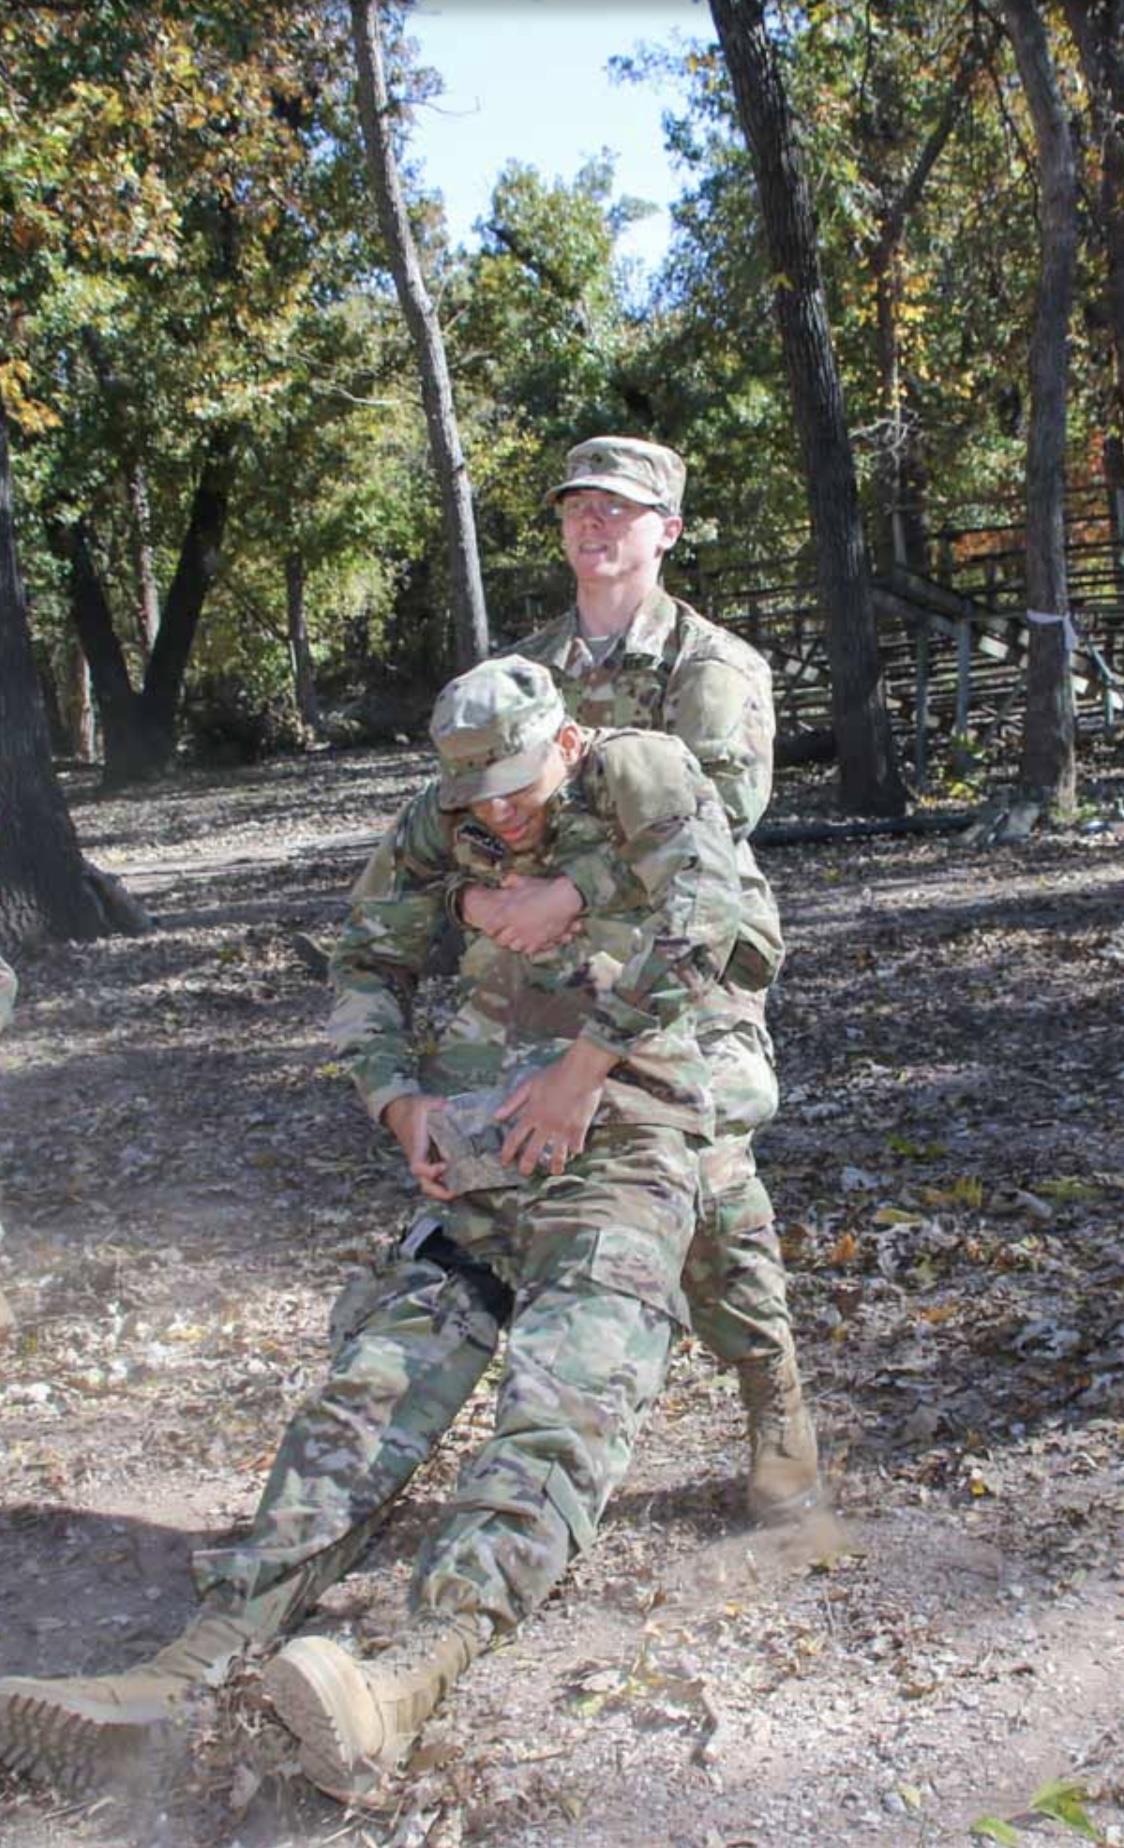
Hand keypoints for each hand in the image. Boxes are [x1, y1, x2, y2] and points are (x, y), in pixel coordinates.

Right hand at [382, 1094, 454, 1200]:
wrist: (399, 1109)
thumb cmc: (412, 1108)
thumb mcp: (424, 1102)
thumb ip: (438, 1104)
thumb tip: (452, 1108)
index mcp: (416, 1147)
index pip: (418, 1167)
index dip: (430, 1171)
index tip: (444, 1165)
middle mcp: (419, 1158)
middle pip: (425, 1185)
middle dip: (440, 1193)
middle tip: (458, 1192)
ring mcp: (424, 1162)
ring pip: (430, 1185)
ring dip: (445, 1191)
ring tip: (464, 1190)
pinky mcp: (429, 1161)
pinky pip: (436, 1179)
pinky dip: (447, 1184)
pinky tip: (463, 1181)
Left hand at [461, 874, 583, 953]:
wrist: (565, 899)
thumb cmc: (545, 889)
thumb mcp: (526, 881)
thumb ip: (511, 881)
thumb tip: (503, 882)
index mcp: (509, 913)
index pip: (491, 926)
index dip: (491, 927)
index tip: (493, 926)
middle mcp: (516, 927)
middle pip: (501, 940)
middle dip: (501, 937)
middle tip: (504, 933)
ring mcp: (528, 936)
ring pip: (514, 946)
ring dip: (514, 943)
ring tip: (517, 938)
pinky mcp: (540, 941)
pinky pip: (529, 950)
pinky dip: (528, 947)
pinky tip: (529, 941)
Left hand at [495, 1038, 616, 1176]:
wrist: (580, 1071)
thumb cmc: (554, 1074)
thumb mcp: (529, 1084)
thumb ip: (512, 1102)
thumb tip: (495, 1116)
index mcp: (532, 1115)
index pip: (514, 1138)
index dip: (507, 1152)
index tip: (504, 1161)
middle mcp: (546, 1126)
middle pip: (533, 1152)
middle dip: (527, 1165)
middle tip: (525, 1173)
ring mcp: (563, 1129)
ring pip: (557, 1155)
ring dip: (554, 1165)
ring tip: (554, 1172)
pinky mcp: (580, 1128)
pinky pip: (576, 1146)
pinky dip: (575, 1150)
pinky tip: (575, 1152)